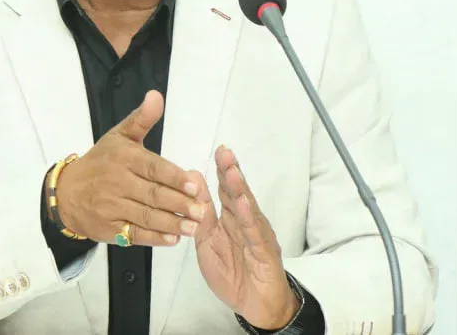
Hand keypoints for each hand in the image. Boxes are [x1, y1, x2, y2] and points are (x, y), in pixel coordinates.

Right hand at [56, 90, 206, 246]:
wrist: (68, 192)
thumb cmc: (100, 162)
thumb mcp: (119, 136)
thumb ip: (142, 118)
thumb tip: (157, 96)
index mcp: (123, 158)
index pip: (152, 168)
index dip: (174, 177)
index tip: (194, 184)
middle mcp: (117, 183)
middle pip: (152, 194)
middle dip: (178, 203)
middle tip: (201, 210)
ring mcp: (112, 207)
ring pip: (146, 216)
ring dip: (171, 223)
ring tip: (193, 227)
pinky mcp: (109, 228)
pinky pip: (135, 234)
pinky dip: (154, 238)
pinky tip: (172, 239)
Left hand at [191, 145, 299, 329]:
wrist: (256, 305)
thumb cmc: (233, 273)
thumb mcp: (208, 242)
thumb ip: (202, 214)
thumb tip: (194, 183)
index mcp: (231, 220)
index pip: (227, 190)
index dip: (223, 170)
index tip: (219, 150)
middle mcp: (246, 223)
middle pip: (238, 194)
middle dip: (231, 172)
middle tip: (224, 152)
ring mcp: (256, 236)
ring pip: (248, 210)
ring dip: (240, 190)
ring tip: (232, 172)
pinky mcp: (263, 253)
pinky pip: (254, 235)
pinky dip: (249, 220)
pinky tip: (244, 206)